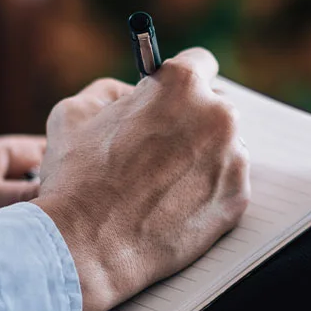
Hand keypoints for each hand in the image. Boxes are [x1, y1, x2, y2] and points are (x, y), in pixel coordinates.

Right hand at [33, 49, 249, 310]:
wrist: (86, 247)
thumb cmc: (75, 177)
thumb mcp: (74, 113)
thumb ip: (111, 91)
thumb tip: (132, 93)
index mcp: (182, 85)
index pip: (200, 63)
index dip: (182, 80)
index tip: (175, 94)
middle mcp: (217, 116)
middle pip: (215, 108)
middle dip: (192, 121)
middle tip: (162, 145)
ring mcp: (232, 159)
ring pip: (224, 148)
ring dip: (202, 157)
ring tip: (162, 183)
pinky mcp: (237, 199)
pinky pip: (226, 185)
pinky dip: (206, 191)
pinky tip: (173, 205)